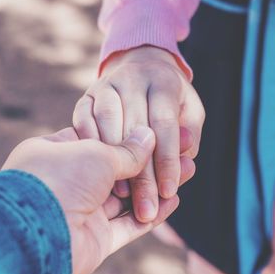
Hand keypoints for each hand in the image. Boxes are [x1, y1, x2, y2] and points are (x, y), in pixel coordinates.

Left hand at [2, 127, 194, 273]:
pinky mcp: (94, 239)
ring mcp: (81, 212)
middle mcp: (68, 183)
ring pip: (128, 198)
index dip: (132, 136)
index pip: (99, 139)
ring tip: (189, 170)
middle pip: (118, 170)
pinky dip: (152, 214)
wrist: (38, 234)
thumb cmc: (59, 179)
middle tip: (184, 150)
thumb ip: (126, 149)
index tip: (160, 129)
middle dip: (152, 161)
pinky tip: (174, 200)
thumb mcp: (96, 152)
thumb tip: (149, 137)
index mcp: (56, 153)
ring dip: (157, 186)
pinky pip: (128, 225)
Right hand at [73, 46, 204, 222]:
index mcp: (163, 81)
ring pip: (107, 123)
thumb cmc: (172, 98)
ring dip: (113, 163)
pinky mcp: (87, 95)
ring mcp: (106, 84)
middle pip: (136, 129)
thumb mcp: (190, 112)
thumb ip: (188, 136)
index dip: (167, 161)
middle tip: (146, 208)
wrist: (142, 64)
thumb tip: (184, 163)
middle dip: (142, 174)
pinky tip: (99, 174)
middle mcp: (133, 78)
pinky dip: (90, 146)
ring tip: (124, 197)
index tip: (170, 193)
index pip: (165, 126)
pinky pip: (83, 120)